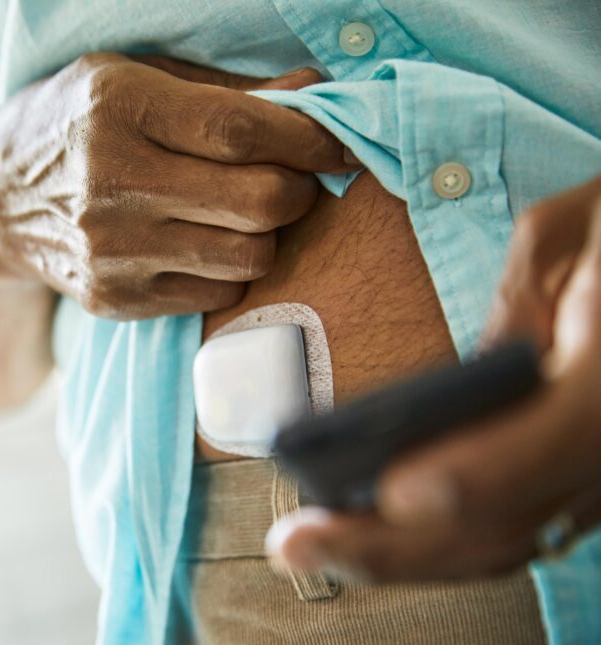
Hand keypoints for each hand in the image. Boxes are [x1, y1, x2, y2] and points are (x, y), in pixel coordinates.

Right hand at [0, 53, 352, 318]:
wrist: (0, 199)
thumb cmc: (80, 125)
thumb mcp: (139, 81)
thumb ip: (230, 92)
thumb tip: (314, 97)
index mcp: (118, 108)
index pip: (241, 131)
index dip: (307, 141)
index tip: (337, 146)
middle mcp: (111, 183)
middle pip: (257, 202)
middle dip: (300, 190)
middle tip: (296, 180)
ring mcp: (113, 251)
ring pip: (249, 256)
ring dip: (269, 233)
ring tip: (248, 212)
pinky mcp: (118, 298)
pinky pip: (219, 293)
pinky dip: (232, 268)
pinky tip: (209, 243)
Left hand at [266, 176, 600, 580]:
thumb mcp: (565, 238)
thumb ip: (512, 306)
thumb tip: (456, 383)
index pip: (560, 436)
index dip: (477, 475)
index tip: (390, 494)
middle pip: (510, 523)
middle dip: (394, 547)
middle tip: (295, 546)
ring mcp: (598, 474)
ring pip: (503, 543)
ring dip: (402, 558)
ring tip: (316, 548)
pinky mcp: (574, 481)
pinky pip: (506, 528)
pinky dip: (434, 545)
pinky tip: (372, 533)